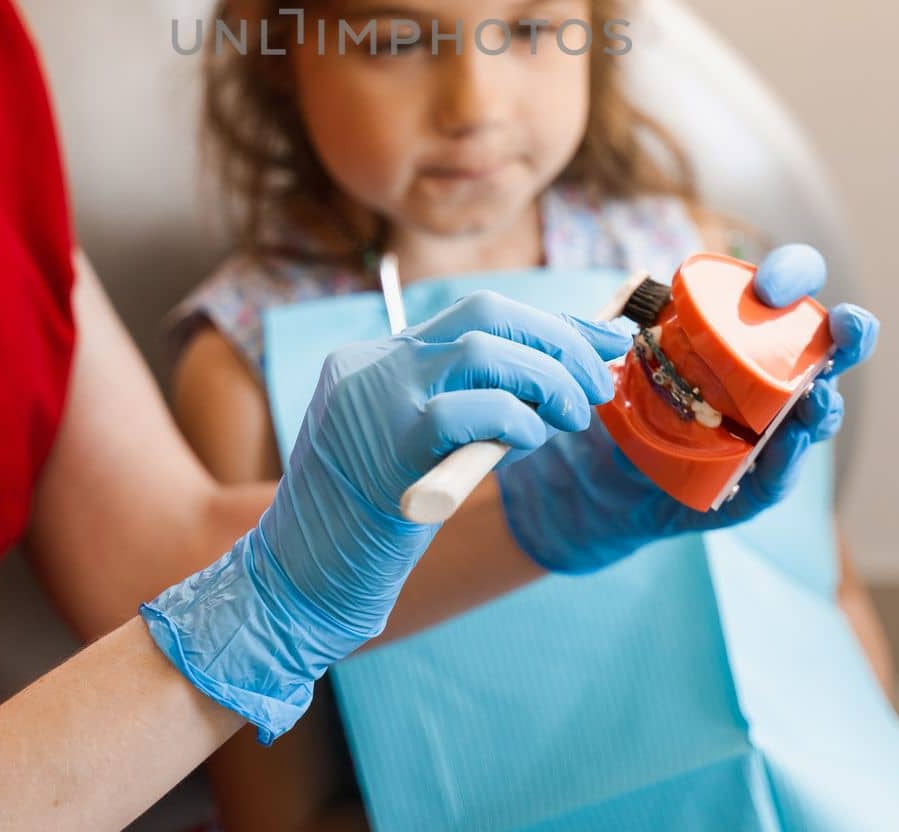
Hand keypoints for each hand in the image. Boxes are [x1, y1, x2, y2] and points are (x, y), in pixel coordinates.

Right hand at [141, 292, 629, 739]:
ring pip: (483, 348)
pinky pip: (466, 409)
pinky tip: (530, 442)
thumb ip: (472, 410)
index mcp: (377, 358)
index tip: (607, 343)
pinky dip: (514, 419)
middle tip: (598, 384)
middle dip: (559, 340)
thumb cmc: (364, 529)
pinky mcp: (384, 442)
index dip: (552, 327)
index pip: (479, 316)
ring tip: (572, 417)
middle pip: (486, 313)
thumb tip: (564, 381)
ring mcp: (373, 395)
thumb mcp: (420, 451)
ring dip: (547, 379)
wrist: (291, 585)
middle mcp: (371, 362)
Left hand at [497, 245, 878, 573]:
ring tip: (818, 397)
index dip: (792, 278)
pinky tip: (790, 440)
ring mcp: (762, 437)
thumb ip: (620, 322)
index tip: (771, 286)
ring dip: (820, 407)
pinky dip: (784, 460)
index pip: (783, 297)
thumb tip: (635, 292)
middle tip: (849, 327)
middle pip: (821, 355)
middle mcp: (765, 385)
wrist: (588, 479)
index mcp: (741, 339)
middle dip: (845, 337)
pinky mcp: (745, 491)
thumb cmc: (614, 401)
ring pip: (809, 420)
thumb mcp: (612, 352)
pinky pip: (773, 478)